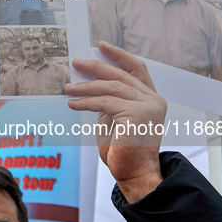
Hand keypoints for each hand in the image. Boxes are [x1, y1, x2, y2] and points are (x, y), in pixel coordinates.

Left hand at [65, 42, 166, 202]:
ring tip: (68, 87)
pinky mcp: (137, 113)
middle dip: (96, 67)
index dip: (119, 55)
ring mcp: (147, 106)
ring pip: (111, 87)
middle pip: (121, 74)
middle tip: (76, 63)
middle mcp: (154, 100)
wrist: (135, 175)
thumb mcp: (116, 119)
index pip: (136, 69)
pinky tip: (73, 103)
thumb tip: (90, 84)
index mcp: (152, 99)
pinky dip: (85, 102)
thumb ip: (111, 101)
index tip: (101, 46)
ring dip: (86, 86)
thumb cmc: (124, 151)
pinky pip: (104, 102)